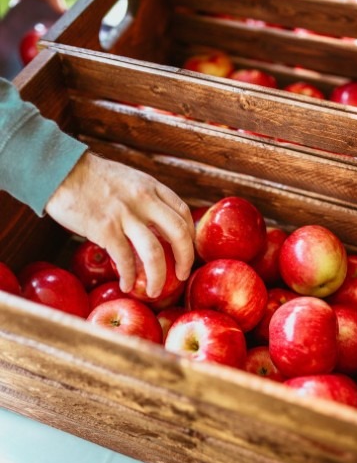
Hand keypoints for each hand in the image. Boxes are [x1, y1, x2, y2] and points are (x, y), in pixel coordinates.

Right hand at [46, 152, 195, 295]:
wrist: (60, 170)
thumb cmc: (92, 178)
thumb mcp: (129, 180)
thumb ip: (145, 199)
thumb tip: (156, 224)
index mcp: (152, 187)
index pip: (183, 214)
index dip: (189, 237)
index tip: (186, 250)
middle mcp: (144, 200)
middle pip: (179, 234)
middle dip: (185, 260)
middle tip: (182, 275)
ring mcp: (125, 215)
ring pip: (154, 253)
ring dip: (158, 278)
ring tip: (154, 292)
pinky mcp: (105, 229)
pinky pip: (125, 260)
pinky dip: (129, 277)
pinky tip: (127, 285)